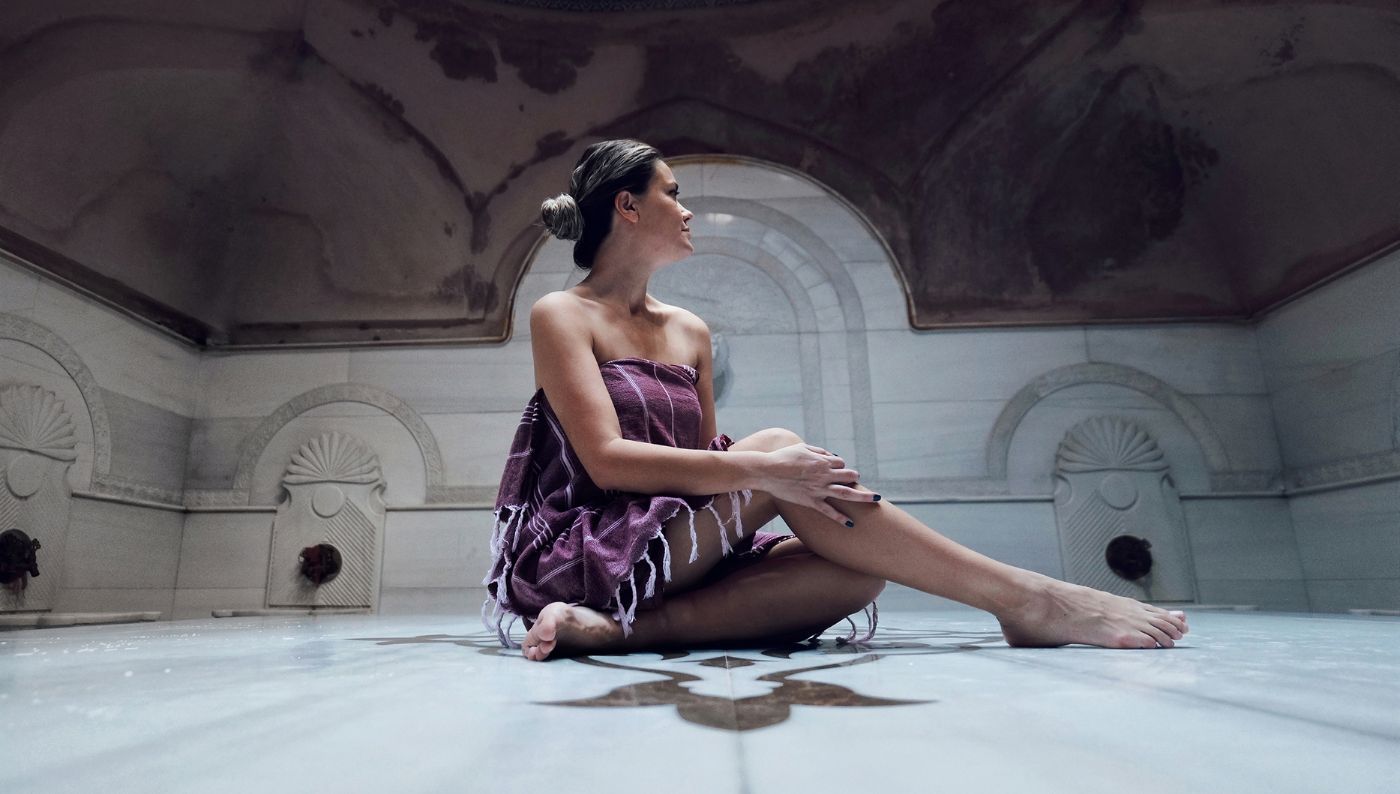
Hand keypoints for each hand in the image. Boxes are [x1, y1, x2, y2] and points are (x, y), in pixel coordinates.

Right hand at [760, 443, 874, 525]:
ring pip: (845, 493)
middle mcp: (823, 475)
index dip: (840, 465)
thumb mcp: (802, 448)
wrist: (767, 471)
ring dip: (863, 496)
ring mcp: (818, 490)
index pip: (841, 463)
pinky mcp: (810, 501)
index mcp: (822, 461)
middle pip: (848, 476)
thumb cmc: (783, 457)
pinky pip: (828, 511)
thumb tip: (831, 456)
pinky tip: (850, 523)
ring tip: (876, 499)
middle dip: (854, 477)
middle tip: (855, 480)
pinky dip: (840, 517)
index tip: (836, 468)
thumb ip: (819, 451)